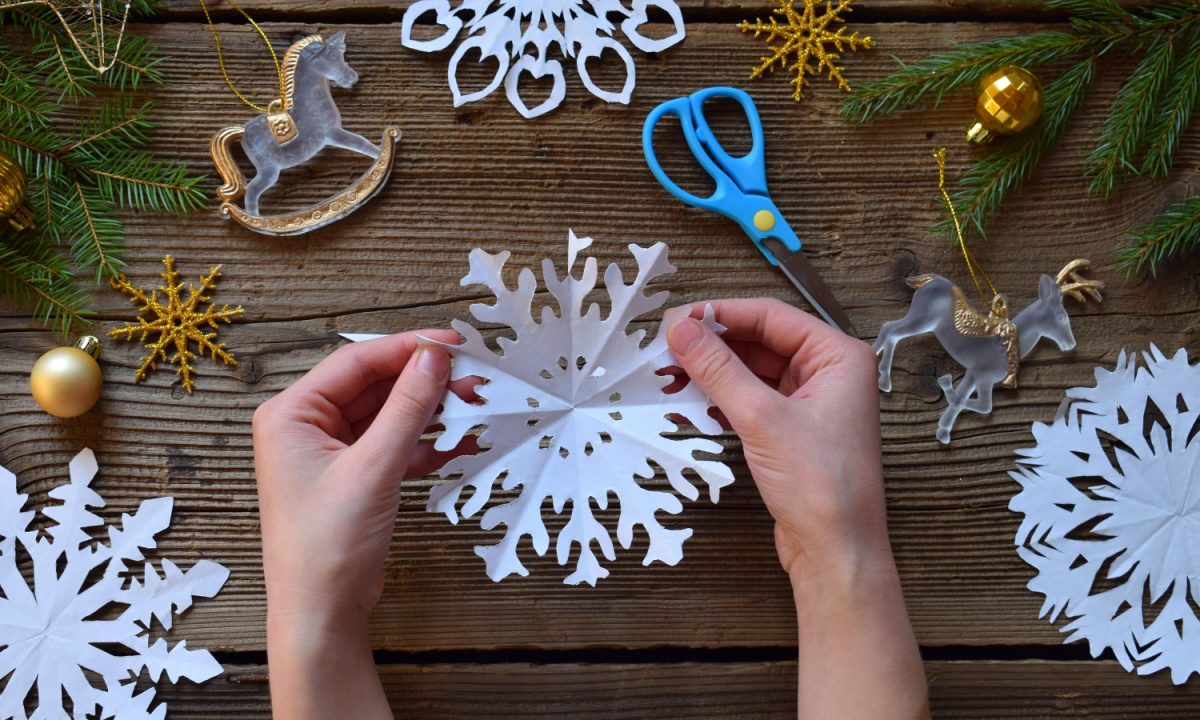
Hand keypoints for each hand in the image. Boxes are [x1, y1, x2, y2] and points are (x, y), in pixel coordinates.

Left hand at [252, 331, 466, 719]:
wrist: (321, 614)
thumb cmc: (325, 547)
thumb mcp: (374, 467)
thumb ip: (408, 407)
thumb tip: (434, 358)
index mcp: (291, 414)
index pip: (356, 362)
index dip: (407, 348)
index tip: (452, 342)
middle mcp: (306, 427)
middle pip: (375, 385)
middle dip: (425, 383)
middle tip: (471, 378)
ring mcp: (330, 453)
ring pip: (389, 415)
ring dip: (430, 412)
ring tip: (474, 407)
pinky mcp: (353, 477)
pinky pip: (393, 445)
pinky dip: (425, 443)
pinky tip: (459, 441)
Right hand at [666, 298, 887, 581]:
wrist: (836, 553)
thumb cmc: (822, 489)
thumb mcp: (761, 419)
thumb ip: (718, 369)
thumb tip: (682, 329)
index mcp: (839, 357)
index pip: (771, 317)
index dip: (720, 314)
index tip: (677, 319)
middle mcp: (830, 375)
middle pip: (760, 342)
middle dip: (712, 345)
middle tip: (666, 348)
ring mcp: (812, 404)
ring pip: (752, 372)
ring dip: (713, 373)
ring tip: (670, 374)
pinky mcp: (793, 431)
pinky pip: (752, 399)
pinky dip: (722, 398)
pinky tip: (692, 401)